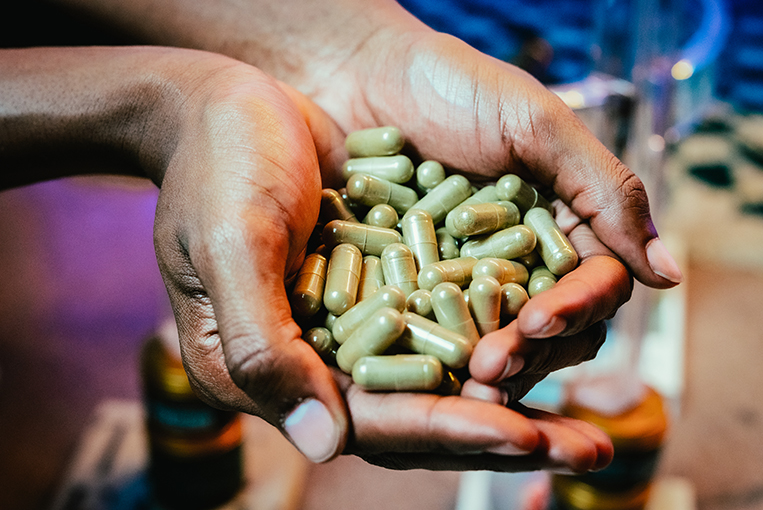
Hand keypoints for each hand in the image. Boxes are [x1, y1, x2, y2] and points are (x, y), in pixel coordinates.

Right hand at [149, 57, 611, 471]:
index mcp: (273, 371)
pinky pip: (452, 320)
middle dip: (506, 432)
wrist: (229, 105)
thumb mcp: (231, 250)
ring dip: (520, 392)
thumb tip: (324, 445)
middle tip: (588, 452)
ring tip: (588, 420)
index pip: (373, 420)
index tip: (525, 435)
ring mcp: (360, 322)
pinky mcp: (388, 282)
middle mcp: (321, 360)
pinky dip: (502, 332)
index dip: (450, 429)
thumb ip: (266, 348)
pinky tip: (557, 335)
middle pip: (424, 413)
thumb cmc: (214, 170)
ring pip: (448, 375)